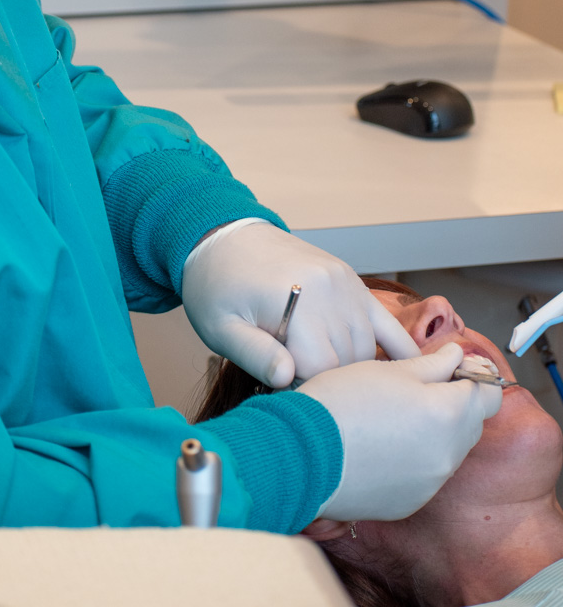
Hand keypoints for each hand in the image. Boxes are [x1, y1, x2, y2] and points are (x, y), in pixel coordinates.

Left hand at [181, 223, 418, 385]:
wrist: (225, 239)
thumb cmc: (217, 287)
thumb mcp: (221, 326)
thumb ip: (255, 355)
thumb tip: (287, 380)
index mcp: (297, 300)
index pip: (320, 371)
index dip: (301, 389)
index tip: (278, 387)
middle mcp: (330, 289)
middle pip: (346, 363)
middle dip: (323, 380)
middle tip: (291, 379)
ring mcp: (346, 284)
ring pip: (366, 349)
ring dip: (347, 368)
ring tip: (315, 370)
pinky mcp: (352, 281)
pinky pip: (387, 322)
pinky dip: (400, 349)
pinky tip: (411, 373)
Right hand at [297, 342, 501, 520]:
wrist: (302, 454)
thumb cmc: (342, 401)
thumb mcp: (388, 369)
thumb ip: (432, 364)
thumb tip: (458, 356)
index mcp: (447, 413)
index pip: (489, 395)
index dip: (473, 377)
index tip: (451, 369)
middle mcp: (448, 454)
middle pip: (471, 423)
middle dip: (455, 403)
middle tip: (418, 387)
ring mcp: (431, 482)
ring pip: (450, 449)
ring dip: (436, 430)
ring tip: (395, 416)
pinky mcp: (411, 501)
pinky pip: (427, 473)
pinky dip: (416, 457)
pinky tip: (382, 444)